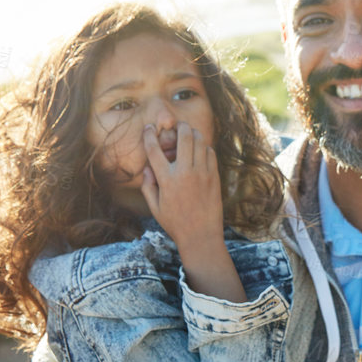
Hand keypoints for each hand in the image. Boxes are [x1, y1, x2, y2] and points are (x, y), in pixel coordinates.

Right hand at [139, 122, 224, 249]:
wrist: (201, 236)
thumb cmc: (175, 223)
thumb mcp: (155, 208)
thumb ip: (147, 186)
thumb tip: (148, 168)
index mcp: (167, 180)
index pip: (154, 150)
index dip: (149, 135)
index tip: (148, 128)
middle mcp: (185, 173)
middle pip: (184, 136)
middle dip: (179, 126)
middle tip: (178, 126)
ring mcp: (202, 173)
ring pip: (200, 141)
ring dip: (193, 133)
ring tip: (189, 134)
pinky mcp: (214, 177)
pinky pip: (210, 152)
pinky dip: (204, 147)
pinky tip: (200, 150)